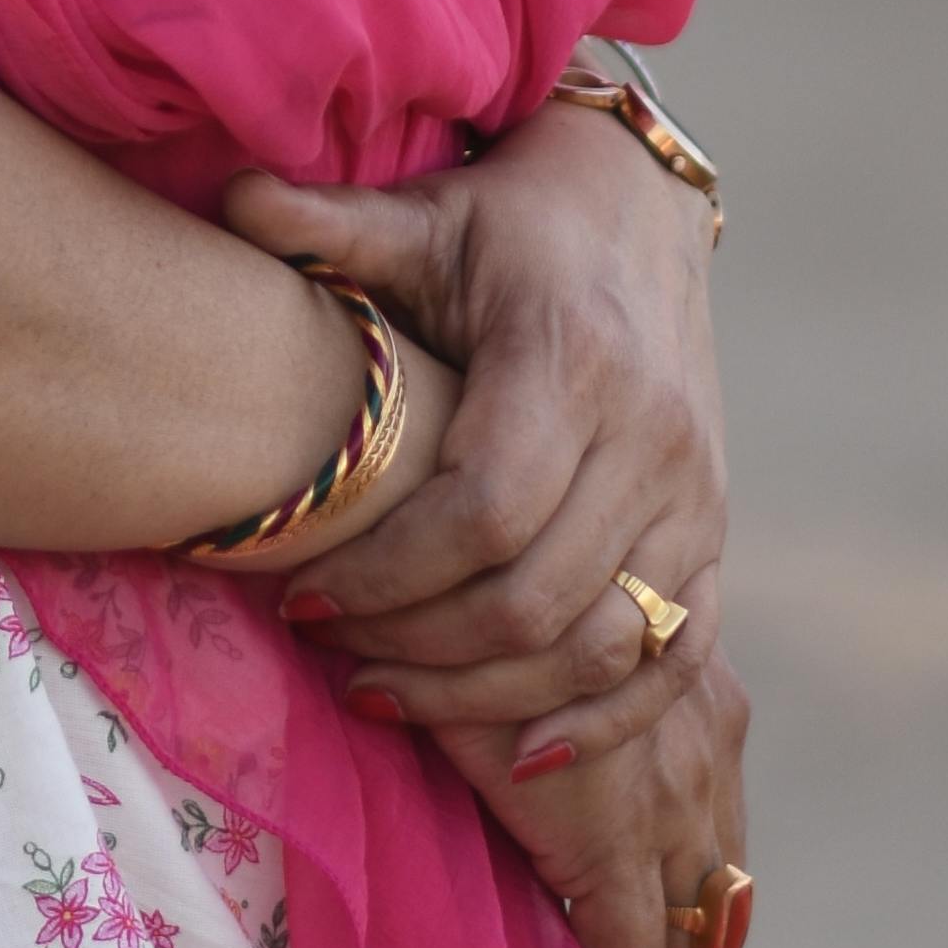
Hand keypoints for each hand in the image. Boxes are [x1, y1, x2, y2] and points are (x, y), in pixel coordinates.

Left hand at [219, 98, 723, 789]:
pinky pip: (676, 656)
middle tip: (327, 650)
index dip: (387, 574)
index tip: (300, 595)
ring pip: (605, 644)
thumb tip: (233, 194)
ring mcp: (695, 493)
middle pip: (537, 596)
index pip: (483, 511)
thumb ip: (329, 223)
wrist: (638, 209)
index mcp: (573, 358)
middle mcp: (652, 435)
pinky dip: (604, 719)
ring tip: (384, 693)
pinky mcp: (713, 530)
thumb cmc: (503, 222)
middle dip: (418, 647)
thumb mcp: (420, 214)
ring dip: (488, 695)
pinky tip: (518, 753)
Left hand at [431, 645, 751, 947]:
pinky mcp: (716, 697)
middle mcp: (683, 786)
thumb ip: (495, 846)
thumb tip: (491, 938)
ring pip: (725, 879)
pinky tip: (652, 864)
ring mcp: (710, 738)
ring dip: (686, 929)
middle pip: (696, 935)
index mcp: (615, 828)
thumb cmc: (439, 656)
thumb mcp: (459, 763)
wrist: (502, 527)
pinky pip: (726, 809)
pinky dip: (697, 857)